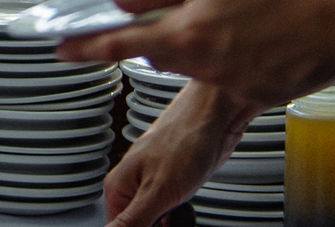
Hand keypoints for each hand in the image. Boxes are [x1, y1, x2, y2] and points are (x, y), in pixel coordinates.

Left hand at [57, 0, 334, 106]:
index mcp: (189, 32)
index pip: (121, 44)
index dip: (86, 47)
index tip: (61, 51)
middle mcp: (207, 65)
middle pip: (160, 55)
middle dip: (154, 37)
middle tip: (171, 13)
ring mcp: (237, 84)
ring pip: (196, 65)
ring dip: (198, 42)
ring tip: (233, 12)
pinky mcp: (264, 92)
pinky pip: (232, 75)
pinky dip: (234, 55)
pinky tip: (259, 32)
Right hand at [102, 80, 260, 226]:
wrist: (216, 117)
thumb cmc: (186, 140)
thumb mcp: (157, 191)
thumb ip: (132, 220)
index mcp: (118, 186)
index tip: (156, 225)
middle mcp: (132, 185)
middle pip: (136, 225)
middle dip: (156, 226)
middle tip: (170, 220)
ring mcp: (153, 183)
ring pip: (155, 220)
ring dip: (169, 223)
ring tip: (180, 215)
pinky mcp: (173, 184)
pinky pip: (170, 211)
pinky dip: (179, 216)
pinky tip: (187, 211)